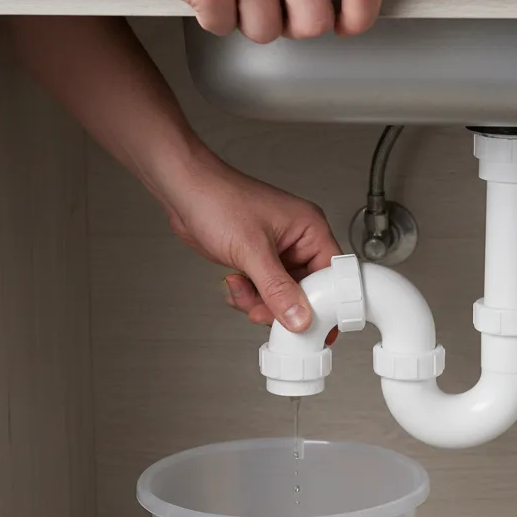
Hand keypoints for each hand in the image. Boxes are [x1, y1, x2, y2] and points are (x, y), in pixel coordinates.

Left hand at [166, 148, 342, 331]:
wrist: (184, 192)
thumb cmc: (218, 199)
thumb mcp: (252, 250)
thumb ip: (277, 289)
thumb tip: (299, 318)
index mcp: (310, 229)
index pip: (333, 275)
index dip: (328, 302)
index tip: (317, 325)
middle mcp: (298, 241)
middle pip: (308, 291)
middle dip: (283, 305)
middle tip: (266, 313)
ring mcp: (278, 252)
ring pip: (283, 295)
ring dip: (261, 302)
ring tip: (242, 290)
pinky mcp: (259, 261)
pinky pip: (265, 291)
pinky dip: (249, 296)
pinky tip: (235, 283)